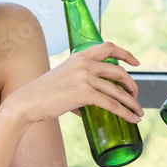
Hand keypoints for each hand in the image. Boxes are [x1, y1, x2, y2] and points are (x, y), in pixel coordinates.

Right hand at [4, 42, 143, 125]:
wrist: (27, 102)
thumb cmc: (44, 94)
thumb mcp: (65, 79)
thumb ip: (82, 85)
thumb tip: (96, 103)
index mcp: (80, 56)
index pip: (109, 47)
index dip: (126, 54)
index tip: (137, 62)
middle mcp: (84, 64)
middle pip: (119, 72)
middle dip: (132, 86)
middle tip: (136, 96)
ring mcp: (85, 78)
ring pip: (118, 91)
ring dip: (132, 103)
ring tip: (138, 113)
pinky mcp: (84, 94)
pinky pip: (111, 104)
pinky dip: (125, 113)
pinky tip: (131, 118)